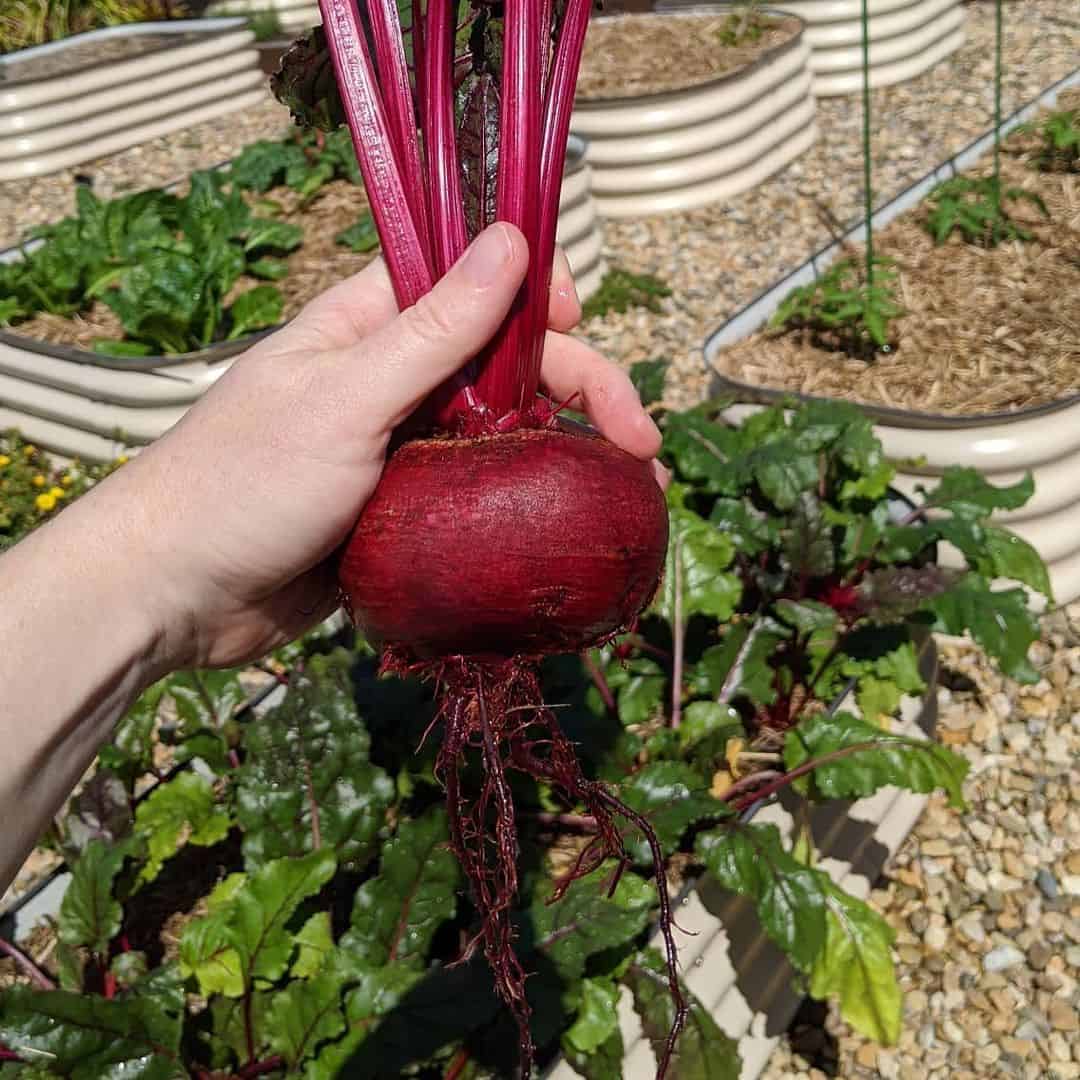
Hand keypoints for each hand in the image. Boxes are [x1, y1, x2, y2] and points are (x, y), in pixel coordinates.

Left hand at [104, 223, 663, 668]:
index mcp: (372, 328)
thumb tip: (510, 242)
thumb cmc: (244, 484)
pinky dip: (529, 506)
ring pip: (505, 437)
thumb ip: (431, 331)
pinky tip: (570, 525)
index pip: (474, 287)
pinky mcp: (409, 513)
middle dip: (583, 394)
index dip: (538, 298)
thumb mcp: (344, 400)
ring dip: (569, 458)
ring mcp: (405, 451)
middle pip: (509, 368)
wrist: (177, 596)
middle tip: (642, 446)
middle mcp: (395, 381)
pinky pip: (482, 497)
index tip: (583, 325)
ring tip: (632, 496)